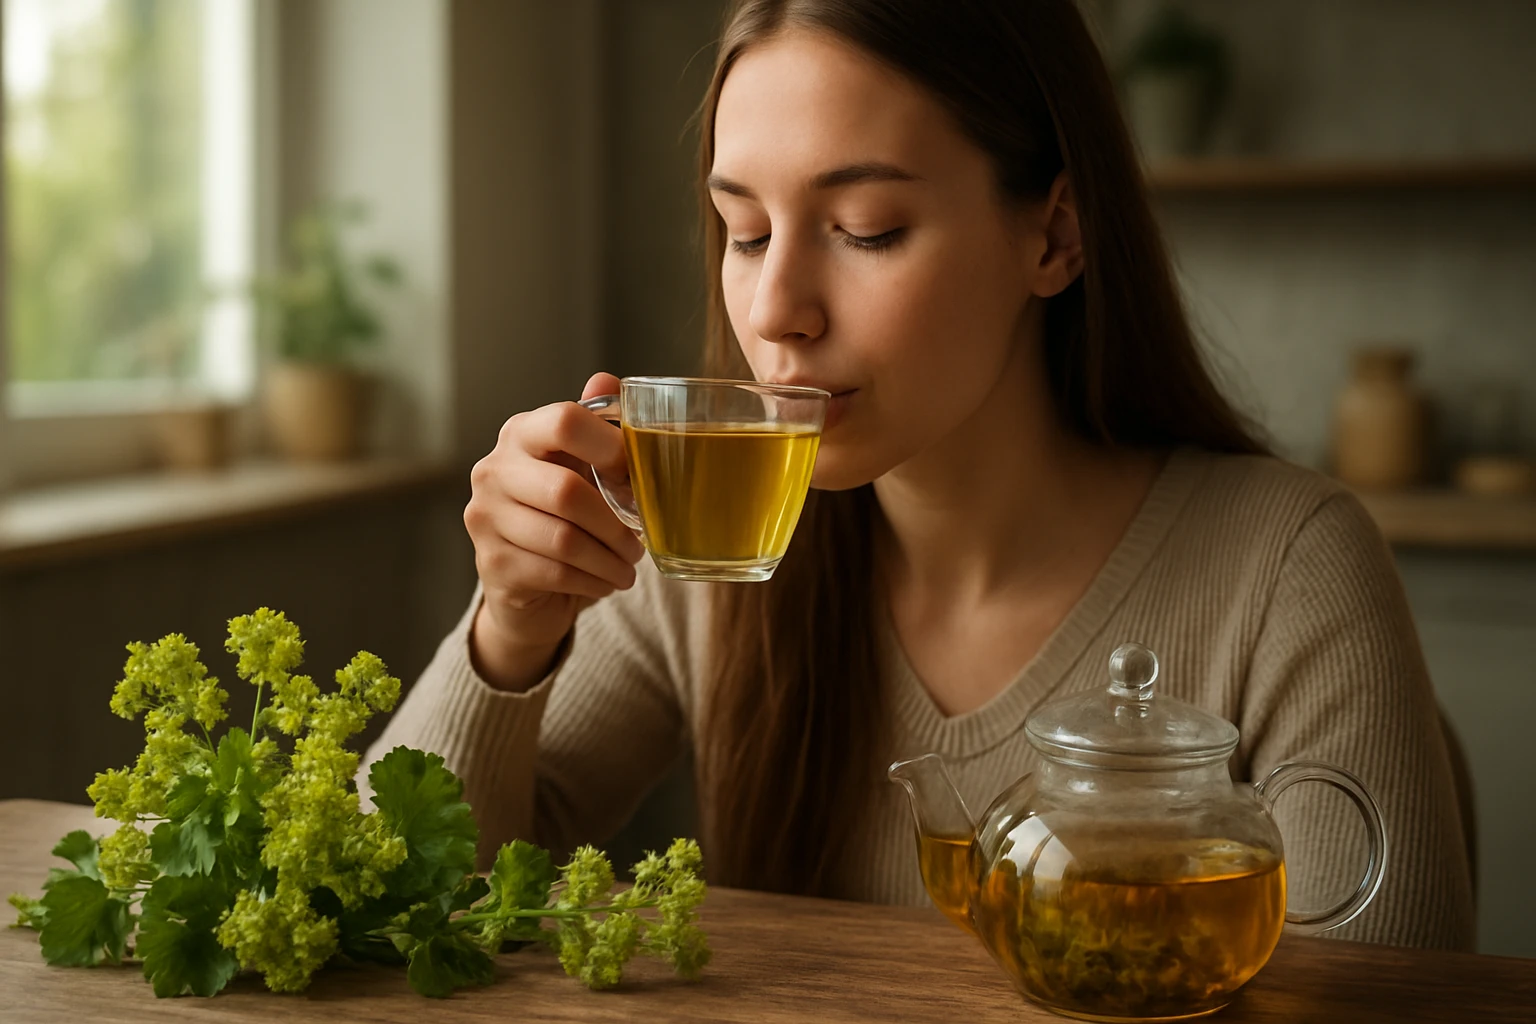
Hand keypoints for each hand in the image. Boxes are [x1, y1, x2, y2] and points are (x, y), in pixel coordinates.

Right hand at [463, 372, 645, 690]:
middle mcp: (494, 470)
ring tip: (630, 566)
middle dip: (615, 523)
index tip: (637, 480)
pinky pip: (554, 573)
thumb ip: (598, 424)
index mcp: (521, 433)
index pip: (564, 421)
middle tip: (640, 542)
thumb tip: (609, 381)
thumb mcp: (582, 464)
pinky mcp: (491, 564)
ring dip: (609, 559)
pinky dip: (593, 581)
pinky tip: (608, 581)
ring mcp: (486, 518)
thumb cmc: (561, 512)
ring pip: (563, 540)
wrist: (522, 578)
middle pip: (566, 491)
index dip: (612, 449)